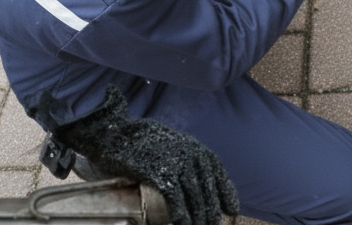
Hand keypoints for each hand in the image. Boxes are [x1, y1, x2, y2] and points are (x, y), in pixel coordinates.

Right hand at [57, 87, 237, 224]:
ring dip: (198, 217)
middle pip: (207, 188)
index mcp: (195, 147)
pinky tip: (183, 224)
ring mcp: (175, 162)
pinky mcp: (160, 172)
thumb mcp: (173, 146)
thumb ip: (187, 160)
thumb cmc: (145, 143)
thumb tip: (199, 182)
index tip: (232, 208)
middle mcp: (190, 154)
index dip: (226, 192)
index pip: (218, 172)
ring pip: (194, 196)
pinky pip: (176, 197)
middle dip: (211, 210)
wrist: (119, 135)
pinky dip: (181, 214)